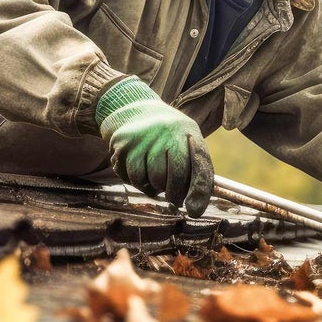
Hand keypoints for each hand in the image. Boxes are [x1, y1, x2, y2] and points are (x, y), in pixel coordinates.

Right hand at [97, 78, 214, 216]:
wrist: (138, 110)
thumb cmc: (171, 136)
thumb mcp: (189, 143)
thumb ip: (198, 172)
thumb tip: (195, 211)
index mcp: (188, 133)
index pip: (198, 166)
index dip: (198, 192)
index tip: (194, 211)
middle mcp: (166, 132)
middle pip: (173, 179)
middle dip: (174, 193)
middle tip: (172, 195)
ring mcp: (143, 137)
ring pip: (149, 181)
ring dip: (153, 187)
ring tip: (155, 176)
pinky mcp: (123, 143)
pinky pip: (130, 177)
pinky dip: (136, 181)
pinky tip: (141, 170)